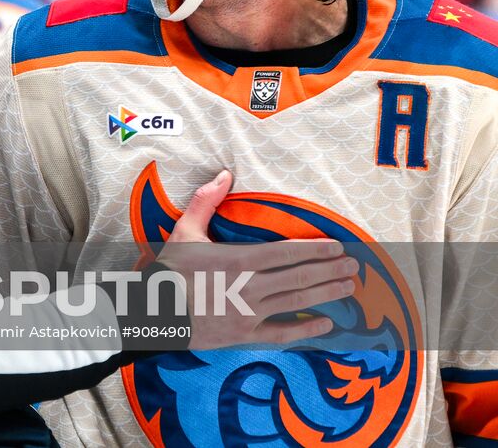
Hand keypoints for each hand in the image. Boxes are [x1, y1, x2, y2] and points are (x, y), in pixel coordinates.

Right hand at [157, 170, 356, 349]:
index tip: (337, 246)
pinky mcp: (246, 333)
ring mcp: (251, 312)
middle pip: (300, 277)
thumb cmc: (170, 270)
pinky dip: (307, 330)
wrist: (154, 312)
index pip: (287, 252)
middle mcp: (252, 286)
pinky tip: (327, 324)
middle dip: (329, 270)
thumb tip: (225, 174)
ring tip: (348, 287)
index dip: (316, 249)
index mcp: (240, 259)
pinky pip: (283, 333)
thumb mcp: (185, 231)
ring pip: (297, 302)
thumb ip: (207, 201)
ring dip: (326, 293)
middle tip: (354, 266)